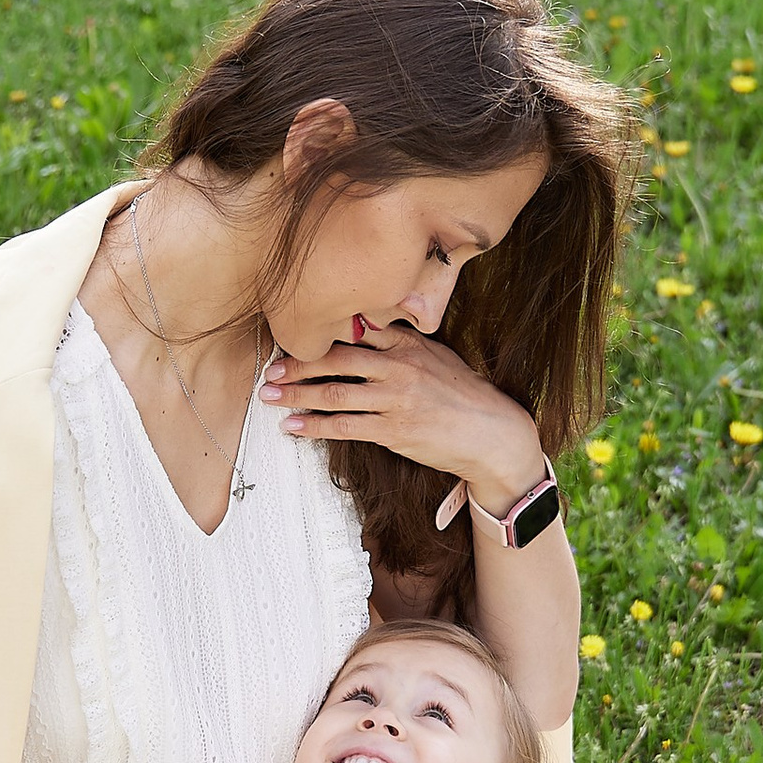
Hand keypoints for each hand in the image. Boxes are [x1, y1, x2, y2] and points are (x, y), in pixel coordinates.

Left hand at [264, 319, 543, 508]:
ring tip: (270, 395)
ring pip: (334, 393)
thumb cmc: (462, 394)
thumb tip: (366, 330)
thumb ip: (401, 342)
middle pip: (336, 359)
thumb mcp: (436, 356)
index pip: (354, 330)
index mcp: (408, 343)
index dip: (319, 333)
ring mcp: (395, 399)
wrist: (492, 432)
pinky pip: (345, 426)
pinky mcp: (394, 430)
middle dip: (297, 364)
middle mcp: (399, 366)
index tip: (292, 334)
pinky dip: (315, 426)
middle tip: (271, 368)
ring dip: (296, 394)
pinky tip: (293, 426)